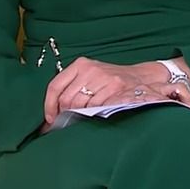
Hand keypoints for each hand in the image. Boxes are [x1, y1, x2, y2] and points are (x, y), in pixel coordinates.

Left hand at [43, 57, 189, 123]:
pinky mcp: (114, 87)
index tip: (50, 119)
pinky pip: (95, 108)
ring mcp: (103, 78)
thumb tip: (51, 114)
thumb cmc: (111, 80)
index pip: (55, 86)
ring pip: (79, 106)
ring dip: (77, 118)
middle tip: (65, 124)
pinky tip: (94, 117)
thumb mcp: (89, 76)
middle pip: (66, 99)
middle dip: (64, 115)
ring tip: (81, 120)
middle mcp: (89, 69)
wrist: (140, 77)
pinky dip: (91, 116)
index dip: (49, 106)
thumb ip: (71, 88)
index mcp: (80, 65)